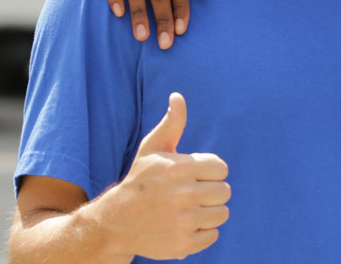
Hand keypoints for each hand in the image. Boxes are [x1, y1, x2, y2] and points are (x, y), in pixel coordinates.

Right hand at [101, 93, 230, 259]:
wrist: (115, 222)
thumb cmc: (140, 181)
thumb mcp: (152, 150)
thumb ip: (172, 123)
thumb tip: (177, 96)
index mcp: (180, 169)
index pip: (221, 168)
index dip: (209, 171)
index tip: (193, 176)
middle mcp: (183, 196)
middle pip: (225, 191)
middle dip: (211, 191)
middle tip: (191, 194)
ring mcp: (183, 222)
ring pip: (222, 213)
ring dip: (208, 212)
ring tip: (188, 209)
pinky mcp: (183, 245)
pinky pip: (213, 235)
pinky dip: (202, 232)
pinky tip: (185, 226)